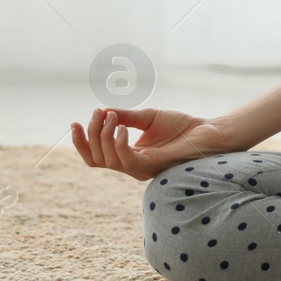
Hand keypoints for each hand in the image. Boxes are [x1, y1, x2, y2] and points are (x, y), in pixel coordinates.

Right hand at [70, 106, 234, 181]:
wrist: (207, 131)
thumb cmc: (181, 126)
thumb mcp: (146, 117)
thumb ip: (124, 117)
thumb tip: (101, 111)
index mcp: (129, 156)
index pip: (96, 157)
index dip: (80, 143)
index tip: (73, 122)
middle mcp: (132, 166)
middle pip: (97, 159)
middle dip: (91, 135)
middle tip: (97, 112)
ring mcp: (142, 169)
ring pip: (109, 160)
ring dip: (103, 136)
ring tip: (110, 115)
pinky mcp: (153, 166)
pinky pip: (127, 159)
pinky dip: (119, 143)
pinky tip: (121, 127)